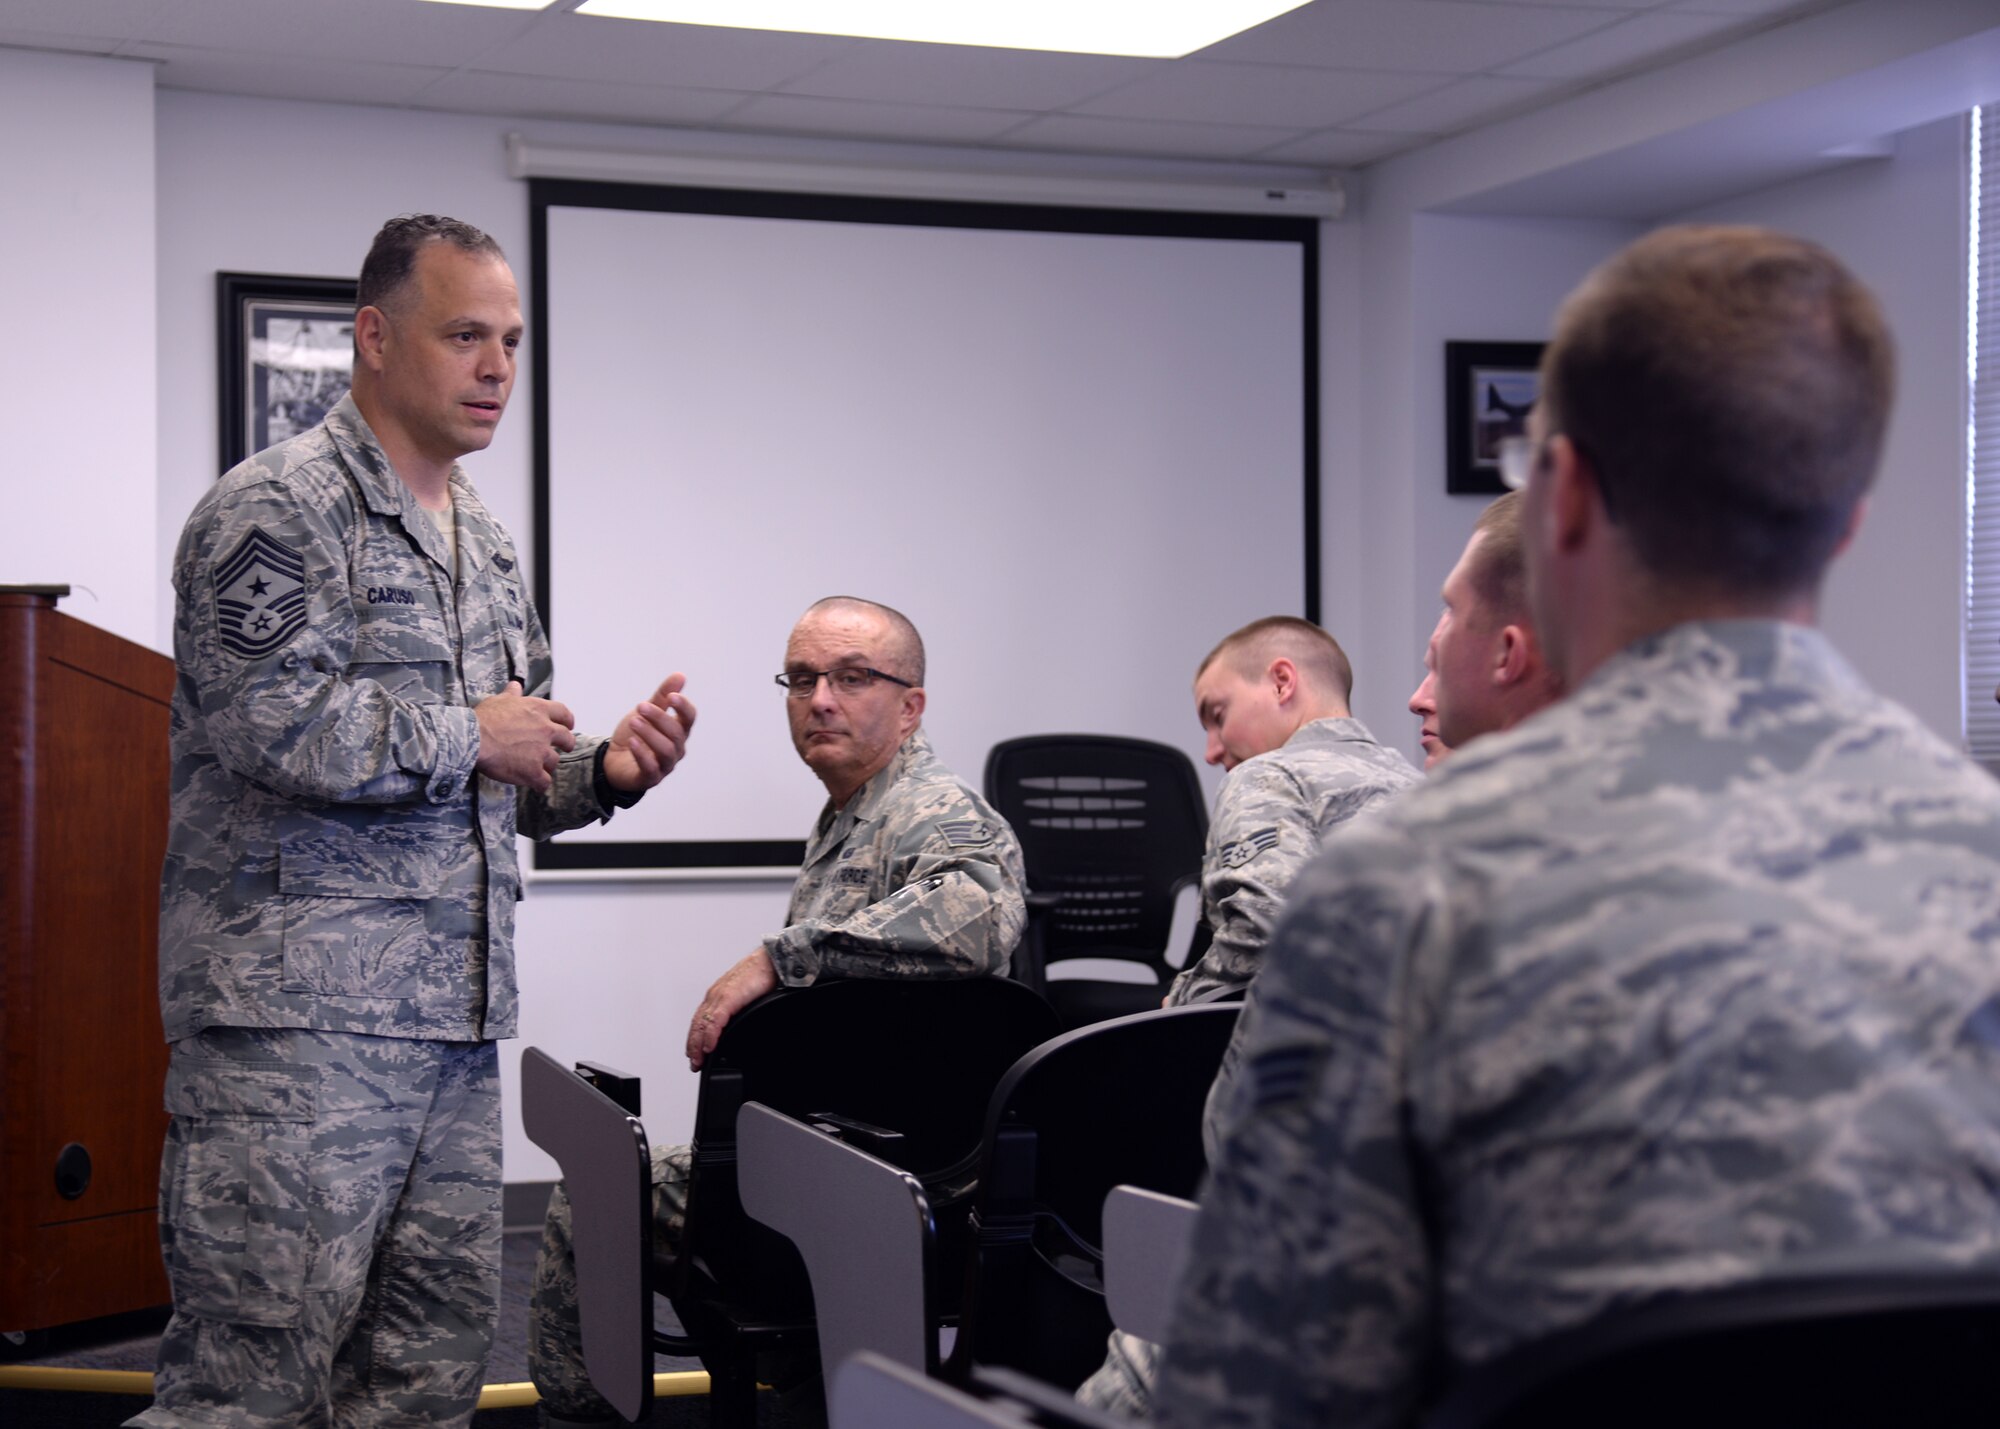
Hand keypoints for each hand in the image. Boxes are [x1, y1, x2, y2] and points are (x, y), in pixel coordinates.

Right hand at [474, 681, 575, 791]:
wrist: (474, 738)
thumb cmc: (484, 718)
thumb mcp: (499, 700)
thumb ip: (511, 695)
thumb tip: (515, 686)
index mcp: (539, 710)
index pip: (563, 713)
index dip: (567, 721)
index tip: (568, 726)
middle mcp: (545, 730)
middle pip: (567, 739)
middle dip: (566, 744)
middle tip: (562, 748)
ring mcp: (541, 752)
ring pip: (554, 762)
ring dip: (546, 765)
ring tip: (536, 767)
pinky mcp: (533, 771)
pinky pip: (544, 782)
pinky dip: (540, 784)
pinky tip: (535, 784)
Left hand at [603, 673, 696, 793]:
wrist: (613, 760)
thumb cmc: (635, 734)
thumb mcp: (647, 712)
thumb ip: (662, 696)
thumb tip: (680, 676)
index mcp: (678, 731)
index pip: (689, 718)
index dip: (683, 707)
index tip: (671, 696)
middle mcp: (676, 749)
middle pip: (677, 733)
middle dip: (659, 718)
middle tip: (640, 706)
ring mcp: (665, 765)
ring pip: (666, 750)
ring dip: (650, 734)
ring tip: (633, 721)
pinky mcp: (650, 778)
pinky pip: (651, 768)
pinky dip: (642, 754)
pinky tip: (631, 742)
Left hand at [686, 949, 778, 1070]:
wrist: (772, 960)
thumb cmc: (762, 975)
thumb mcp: (746, 998)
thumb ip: (738, 1010)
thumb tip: (740, 1027)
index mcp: (718, 995)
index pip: (700, 1020)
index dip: (696, 1038)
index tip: (697, 1054)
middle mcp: (715, 995)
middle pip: (697, 1024)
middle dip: (693, 1046)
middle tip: (694, 1063)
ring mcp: (720, 996)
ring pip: (702, 1024)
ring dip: (698, 1044)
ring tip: (698, 1060)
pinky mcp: (728, 998)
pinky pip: (714, 1021)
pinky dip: (710, 1036)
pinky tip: (709, 1047)